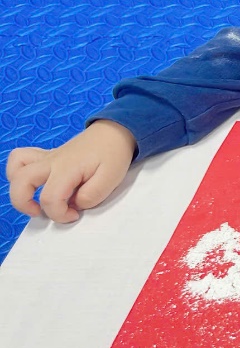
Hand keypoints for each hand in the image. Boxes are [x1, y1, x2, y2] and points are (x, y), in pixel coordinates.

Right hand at [7, 120, 136, 221]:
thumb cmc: (113, 154)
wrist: (114, 133)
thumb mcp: (111, 179)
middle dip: (24, 204)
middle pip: (21, 182)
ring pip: (16, 168)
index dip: (59, 214)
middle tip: (43, 213)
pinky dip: (18, 172)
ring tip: (34, 200)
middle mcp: (51, 162)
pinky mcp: (47, 156)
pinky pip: (21, 159)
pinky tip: (34, 183)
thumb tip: (75, 204)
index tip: (75, 215)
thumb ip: (91, 196)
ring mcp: (47, 158)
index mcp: (67, 168)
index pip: (50, 198)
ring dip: (18, 188)